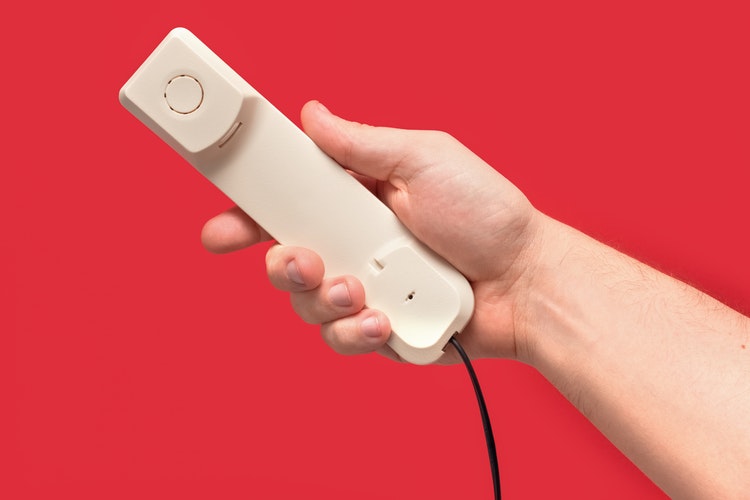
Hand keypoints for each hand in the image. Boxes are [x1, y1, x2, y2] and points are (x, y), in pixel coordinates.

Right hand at [201, 100, 542, 362]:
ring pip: (305, 304)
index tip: (223, 227)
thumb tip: (313, 115)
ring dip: (323, 300)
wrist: (526, 282)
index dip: (250, 214)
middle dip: (281, 265)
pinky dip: (355, 332)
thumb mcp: (424, 160)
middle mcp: (354, 245)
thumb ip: (363, 144)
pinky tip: (383, 321)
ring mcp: (365, 290)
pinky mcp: (377, 329)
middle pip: (284, 258)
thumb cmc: (486, 216)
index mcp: (357, 200)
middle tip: (303, 261)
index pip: (289, 204)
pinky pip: (340, 339)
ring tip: (359, 291)